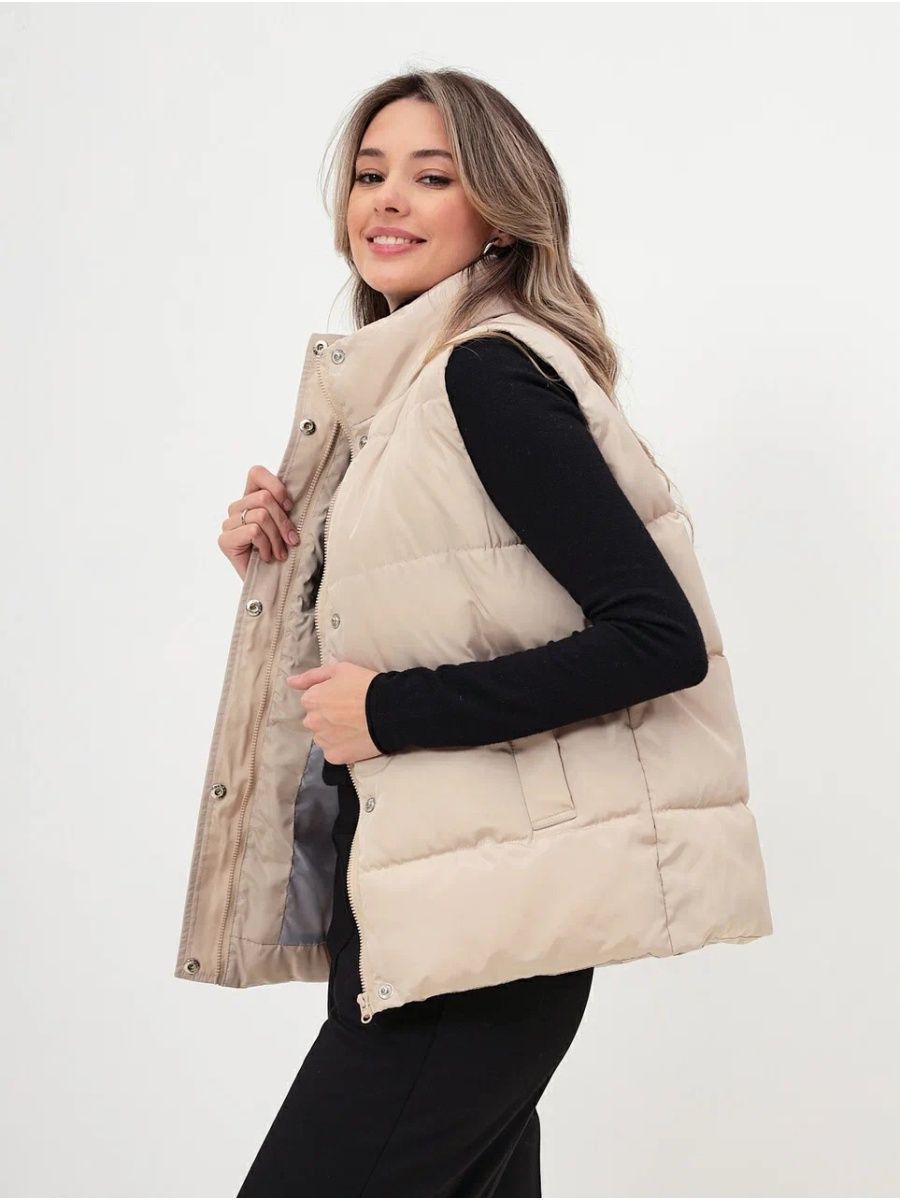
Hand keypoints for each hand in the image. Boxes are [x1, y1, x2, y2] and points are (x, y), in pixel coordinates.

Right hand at [218, 465, 298, 580]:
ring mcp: (228, 524)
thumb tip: (295, 499)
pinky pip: (253, 531)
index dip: (276, 485)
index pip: (256, 473)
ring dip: (277, 538)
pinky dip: (266, 546)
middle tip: (291, 540)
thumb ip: (284, 508)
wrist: (269, 585)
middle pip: (265, 498)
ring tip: (280, 553)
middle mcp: (237, 508)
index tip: (289, 507)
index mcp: (251, 498)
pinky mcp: (225, 540)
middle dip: (284, 521)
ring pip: (261, 515)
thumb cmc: (280, 553)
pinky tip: (267, 557)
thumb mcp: (286, 525)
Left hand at [287, 662, 381, 765]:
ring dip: (334, 733)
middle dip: (329, 717)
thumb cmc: (365, 685)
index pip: (312, 701)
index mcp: (311, 700)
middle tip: (351, 713)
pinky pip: (334, 752)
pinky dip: (343, 747)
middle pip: (316, 720)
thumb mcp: (339, 670)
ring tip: (355, 727)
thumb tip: (290, 682)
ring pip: (324, 737)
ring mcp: (323, 741)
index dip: (330, 698)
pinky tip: (356, 739)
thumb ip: (311, 676)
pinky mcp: (335, 757)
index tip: (345, 698)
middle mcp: (311, 722)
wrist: (389, 710)